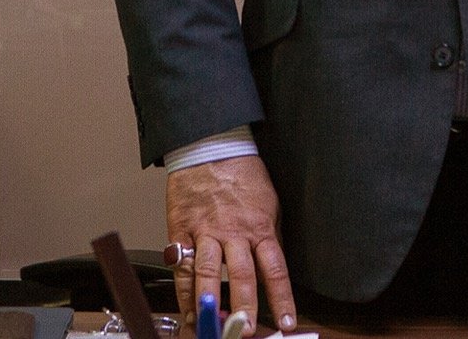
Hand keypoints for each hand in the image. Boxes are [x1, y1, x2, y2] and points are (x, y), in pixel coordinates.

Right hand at [165, 156, 297, 332]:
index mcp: (259, 226)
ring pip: (208, 274)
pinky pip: (181, 265)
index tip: (286, 322)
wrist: (210, 146)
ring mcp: (205, 233)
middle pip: (241, 276)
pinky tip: (187, 308)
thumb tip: (273, 268)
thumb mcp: (269, 203)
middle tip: (246, 332)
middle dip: (245, 308)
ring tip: (211, 327)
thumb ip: (269, 236)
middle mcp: (233, 233)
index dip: (281, 298)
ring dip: (210, 304)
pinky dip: (183, 290)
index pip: (275, 269)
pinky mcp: (181, 231)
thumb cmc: (242, 173)